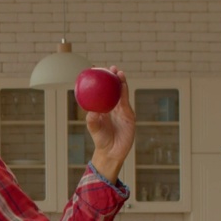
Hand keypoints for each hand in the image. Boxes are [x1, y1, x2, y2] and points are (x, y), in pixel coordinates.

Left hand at [86, 66, 135, 181]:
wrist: (113, 152)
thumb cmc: (101, 140)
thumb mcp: (95, 130)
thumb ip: (93, 121)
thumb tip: (91, 111)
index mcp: (102, 108)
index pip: (100, 92)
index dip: (99, 81)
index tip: (95, 69)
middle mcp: (111, 107)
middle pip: (112, 89)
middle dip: (112, 77)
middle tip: (110, 68)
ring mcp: (121, 110)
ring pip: (120, 92)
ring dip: (119, 81)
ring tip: (117, 72)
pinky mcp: (129, 114)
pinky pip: (126, 100)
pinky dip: (124, 91)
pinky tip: (122, 84)